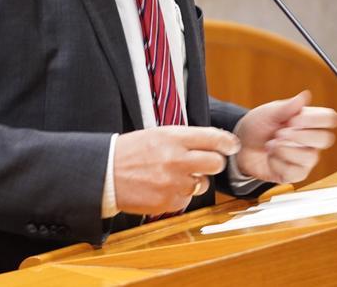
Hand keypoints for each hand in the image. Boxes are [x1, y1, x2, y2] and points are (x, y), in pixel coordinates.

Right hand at [113, 125, 240, 215]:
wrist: (105, 174)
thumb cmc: (131, 152)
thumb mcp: (157, 134)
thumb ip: (185, 138)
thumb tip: (213, 143)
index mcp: (173, 138)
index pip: (213, 138)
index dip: (227, 142)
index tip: (231, 146)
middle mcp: (176, 159)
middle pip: (216, 163)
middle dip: (214, 163)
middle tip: (206, 162)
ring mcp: (173, 182)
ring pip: (203, 183)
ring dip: (195, 180)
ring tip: (175, 175)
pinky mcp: (168, 201)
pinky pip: (187, 199)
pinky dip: (180, 194)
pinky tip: (164, 187)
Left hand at [233, 91, 336, 183]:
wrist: (241, 145)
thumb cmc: (257, 126)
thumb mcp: (268, 113)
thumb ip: (286, 107)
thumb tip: (305, 96)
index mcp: (308, 121)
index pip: (330, 118)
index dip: (315, 119)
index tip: (293, 119)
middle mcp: (311, 140)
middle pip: (325, 139)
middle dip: (300, 136)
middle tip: (279, 133)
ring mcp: (305, 158)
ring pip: (309, 157)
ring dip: (284, 149)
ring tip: (270, 145)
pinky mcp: (295, 174)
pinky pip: (294, 171)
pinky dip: (277, 163)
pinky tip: (270, 157)